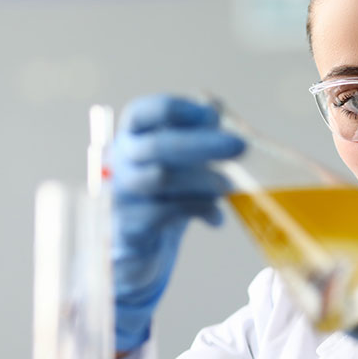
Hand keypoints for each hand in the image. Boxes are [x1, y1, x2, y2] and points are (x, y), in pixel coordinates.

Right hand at [112, 95, 244, 352]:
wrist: (136, 249)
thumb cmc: (162, 195)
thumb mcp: (178, 164)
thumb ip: (194, 137)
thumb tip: (218, 109)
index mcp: (131, 138)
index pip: (145, 112)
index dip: (179, 109)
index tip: (212, 115)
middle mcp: (118, 161)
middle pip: (157, 144)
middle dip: (202, 143)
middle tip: (239, 146)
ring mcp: (118, 194)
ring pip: (162, 178)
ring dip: (202, 180)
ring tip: (227, 186)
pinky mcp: (126, 227)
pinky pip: (165, 213)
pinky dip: (198, 210)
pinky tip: (216, 217)